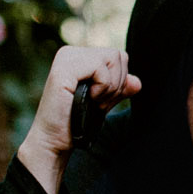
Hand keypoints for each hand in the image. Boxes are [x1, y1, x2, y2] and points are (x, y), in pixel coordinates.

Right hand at [16, 46, 140, 193]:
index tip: (103, 99)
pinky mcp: (64, 69)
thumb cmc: (76, 122)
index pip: (117, 56)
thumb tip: (137, 82)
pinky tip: (89, 98)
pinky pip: (100, 67)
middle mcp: (70, 53)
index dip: (119, 80)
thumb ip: (119, 89)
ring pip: (112, 58)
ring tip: (94, 101)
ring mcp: (66, 59)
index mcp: (78, 57)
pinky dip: (102, 87)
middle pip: (117, 55)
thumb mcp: (103, 102)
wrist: (55, 140)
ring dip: (110, 87)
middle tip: (99, 102)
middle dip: (117, 83)